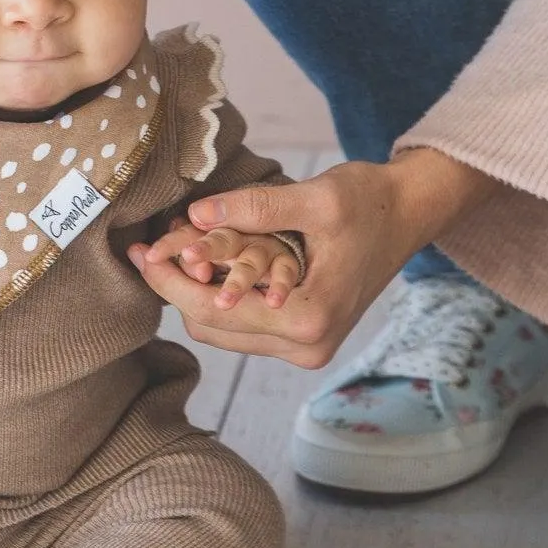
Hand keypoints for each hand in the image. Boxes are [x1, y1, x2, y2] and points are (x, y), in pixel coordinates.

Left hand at [127, 153, 492, 367]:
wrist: (410, 212)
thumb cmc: (369, 200)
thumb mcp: (315, 197)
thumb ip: (254, 209)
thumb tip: (193, 216)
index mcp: (308, 319)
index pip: (213, 310)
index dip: (168, 281)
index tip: (137, 252)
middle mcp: (305, 348)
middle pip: (210, 327)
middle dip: (175, 287)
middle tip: (146, 249)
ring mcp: (304, 349)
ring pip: (221, 331)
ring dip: (194, 293)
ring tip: (170, 252)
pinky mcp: (302, 339)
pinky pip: (241, 327)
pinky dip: (218, 298)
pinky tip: (203, 264)